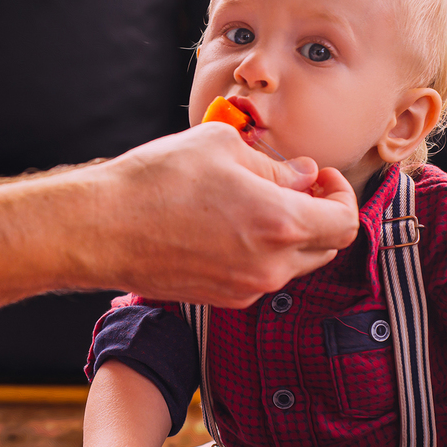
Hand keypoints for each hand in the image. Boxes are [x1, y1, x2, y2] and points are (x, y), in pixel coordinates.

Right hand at [90, 123, 358, 307]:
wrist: (100, 229)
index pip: (345, 221)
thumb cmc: (154, 181)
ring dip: (290, 234)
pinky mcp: (220, 298)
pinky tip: (227, 225)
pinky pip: (260, 275)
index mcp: (280, 223)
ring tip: (253, 202)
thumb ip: (274, 164)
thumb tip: (301, 175)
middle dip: (319, 213)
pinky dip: (259, 251)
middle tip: (293, 186)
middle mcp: (270, 265)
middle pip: (326, 246)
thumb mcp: (221, 147)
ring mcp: (245, 288)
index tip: (318, 176)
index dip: (340, 193)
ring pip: (293, 264)